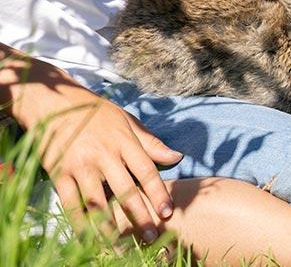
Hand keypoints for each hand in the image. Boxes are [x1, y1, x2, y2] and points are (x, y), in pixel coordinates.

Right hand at [36, 88, 181, 241]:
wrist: (54, 103)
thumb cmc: (96, 113)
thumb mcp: (127, 121)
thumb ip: (150, 142)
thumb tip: (177, 156)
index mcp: (124, 141)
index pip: (146, 171)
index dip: (158, 193)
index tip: (168, 212)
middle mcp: (104, 155)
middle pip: (125, 191)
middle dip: (140, 216)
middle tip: (152, 236)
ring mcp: (80, 166)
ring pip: (98, 203)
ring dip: (111, 227)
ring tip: (123, 246)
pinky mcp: (59, 174)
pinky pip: (70, 204)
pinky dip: (80, 223)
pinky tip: (89, 238)